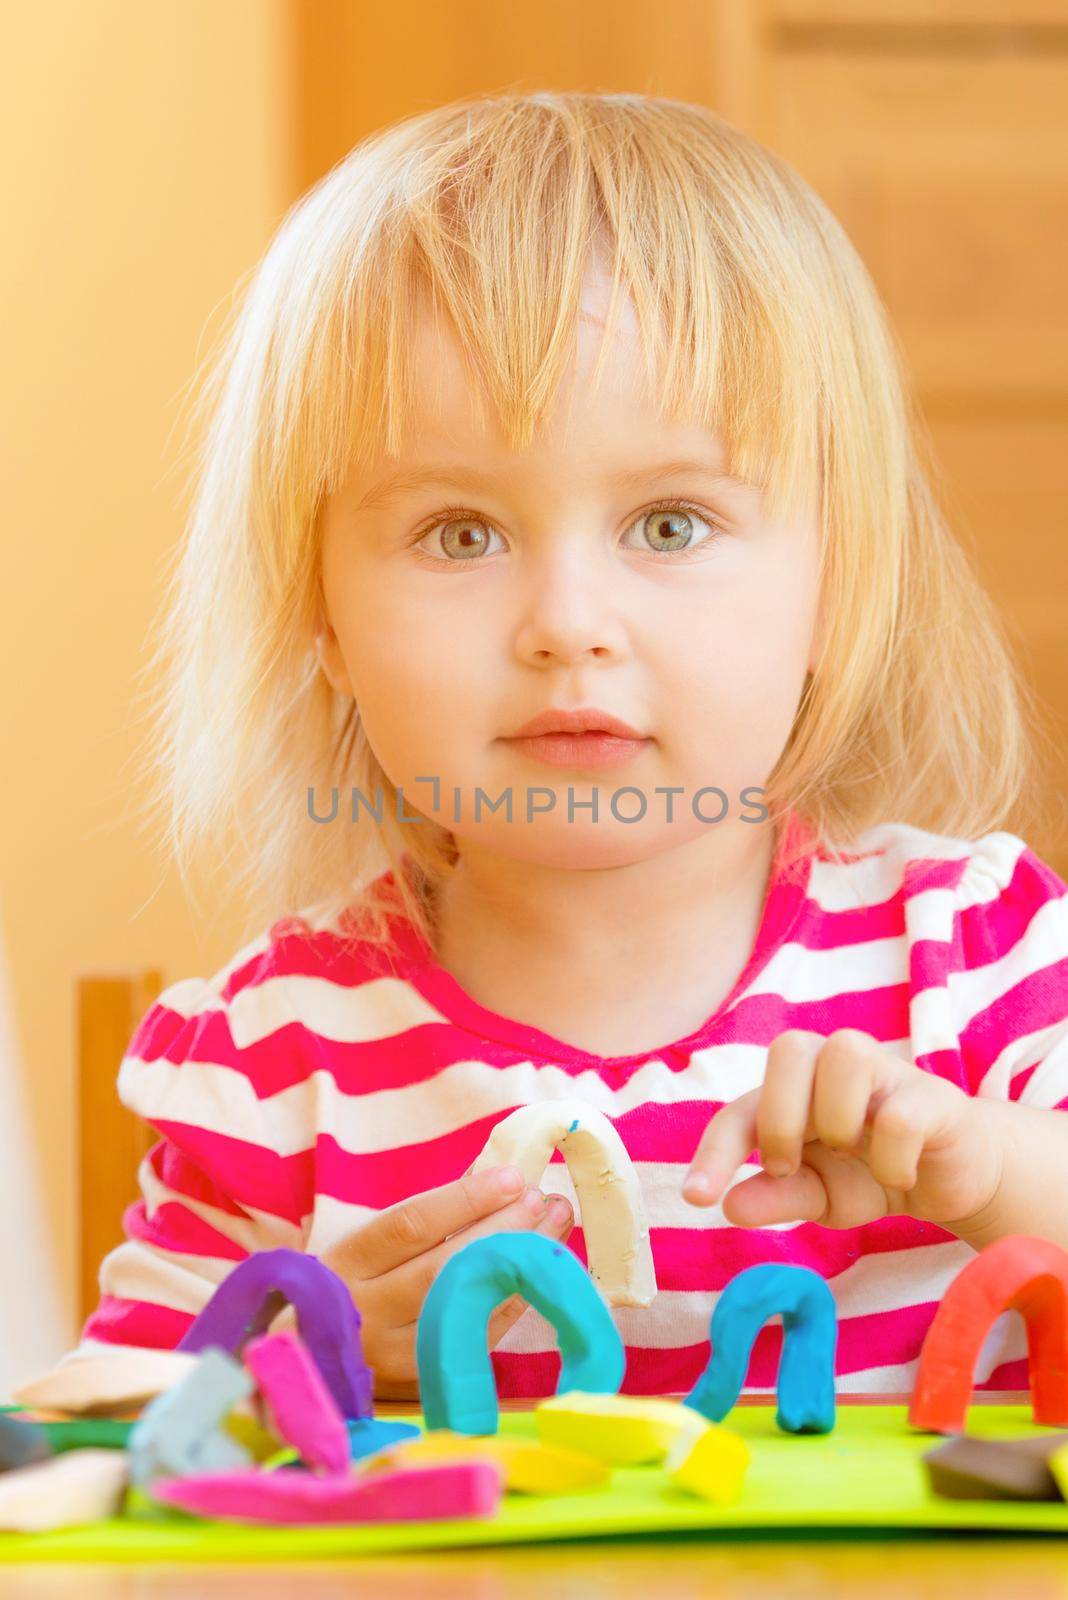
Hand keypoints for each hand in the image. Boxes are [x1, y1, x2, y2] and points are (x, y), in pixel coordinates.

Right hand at [317, 1167, 572, 1398]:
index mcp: (344, 1265)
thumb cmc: (346, 1285)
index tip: (510, 1176)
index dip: (463, 1200)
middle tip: (542, 1198)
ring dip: (515, 1261)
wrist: (306, 1357)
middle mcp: (364, 1312)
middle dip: (500, 1229)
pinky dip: (511, 1299)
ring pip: (463, 1304)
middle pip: (441, 1267)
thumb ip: (423, 1217)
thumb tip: (494, 1177)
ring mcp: (391, 1354)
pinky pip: (476, 1337)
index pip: (408, 1226)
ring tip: (553, 1225)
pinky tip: (538, 1269)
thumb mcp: (364, 1245)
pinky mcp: (419, 1382)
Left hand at [682, 1028, 1003, 1231]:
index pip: (741, 1108)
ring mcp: (887, 1073)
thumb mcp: (819, 1196)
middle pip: (789, 1047)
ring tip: (850, 1155)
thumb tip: (728, 1207)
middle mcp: (835, 1065)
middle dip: (778, 1118)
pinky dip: (891, 1159)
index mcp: (796, 1087)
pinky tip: (898, 1175)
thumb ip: (776, 1197)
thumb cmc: (872, 1174)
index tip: (698, 1199)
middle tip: (791, 1167)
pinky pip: (900, 1116)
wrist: (953, 1180)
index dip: (714, 1150)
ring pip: (846, 1053)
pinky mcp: (934, 1098)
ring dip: (836, 1119)